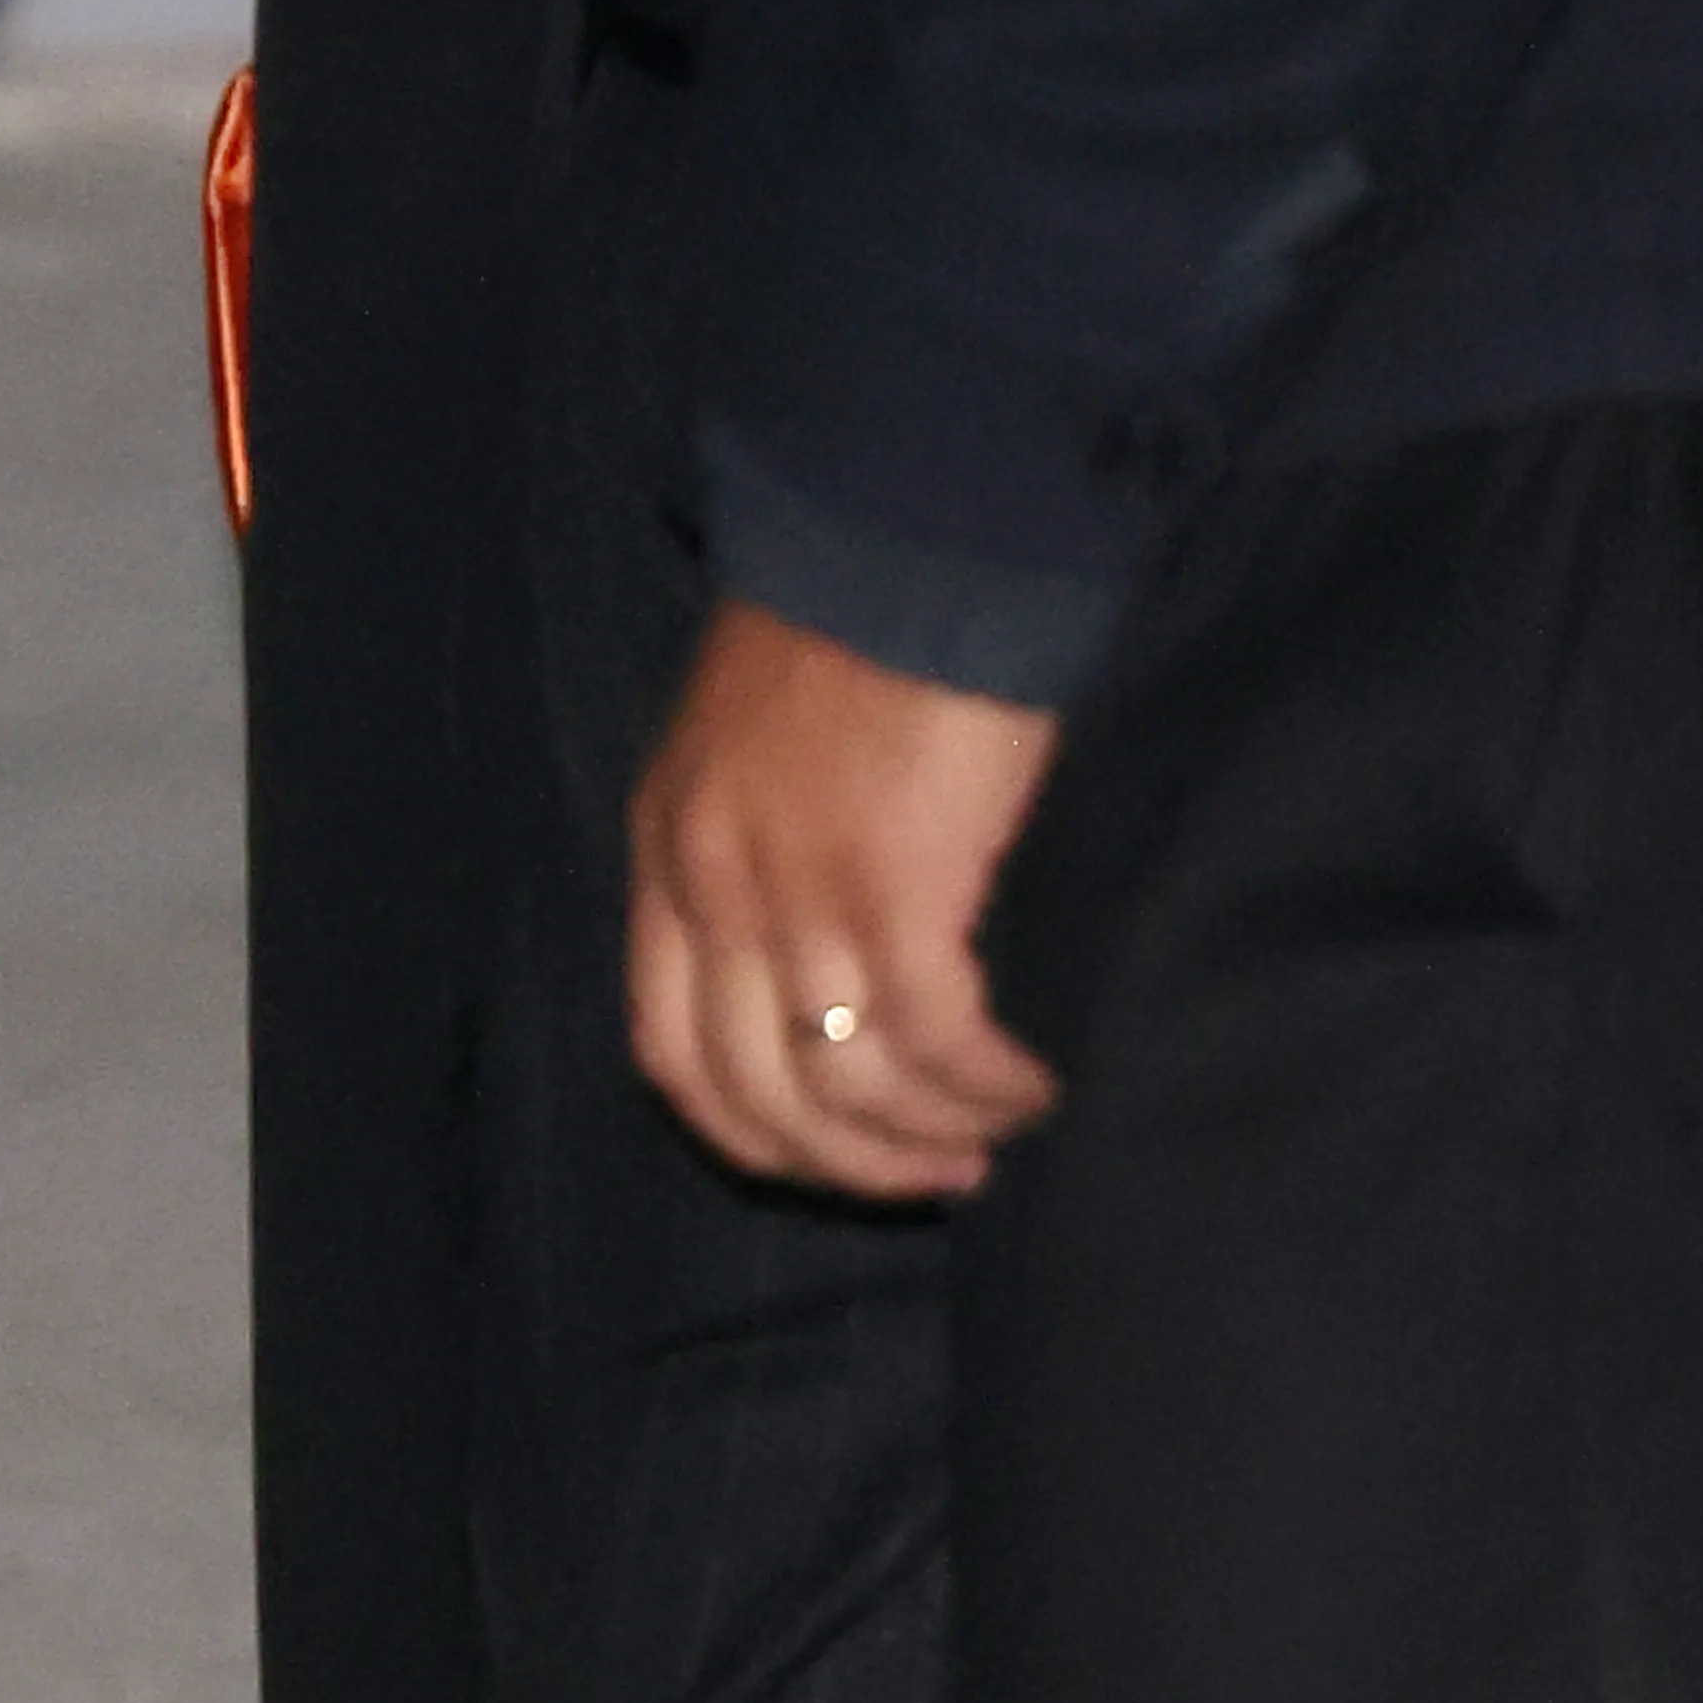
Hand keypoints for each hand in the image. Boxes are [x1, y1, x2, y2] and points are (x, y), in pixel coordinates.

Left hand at [627, 597, 1066, 1198]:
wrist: (911, 525)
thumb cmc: (858, 618)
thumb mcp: (753, 737)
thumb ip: (761, 840)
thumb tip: (822, 954)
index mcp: (668, 849)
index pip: (672, 1052)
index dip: (752, 1133)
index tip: (832, 1159)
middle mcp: (714, 885)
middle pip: (759, 1093)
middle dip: (852, 1162)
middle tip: (938, 1178)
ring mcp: (797, 893)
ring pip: (850, 1085)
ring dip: (932, 1134)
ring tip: (1003, 1130)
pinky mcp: (894, 887)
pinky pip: (936, 1039)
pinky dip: (987, 1084)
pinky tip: (1034, 1083)